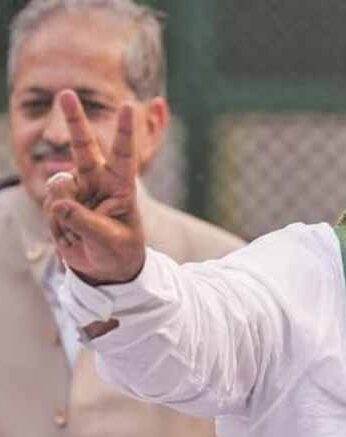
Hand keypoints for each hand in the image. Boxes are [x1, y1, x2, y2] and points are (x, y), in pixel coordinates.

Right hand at [44, 90, 145, 284]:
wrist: (105, 268)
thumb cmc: (119, 251)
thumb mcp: (109, 240)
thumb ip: (85, 221)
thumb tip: (59, 202)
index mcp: (121, 184)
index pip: (124, 153)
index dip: (125, 130)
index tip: (129, 105)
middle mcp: (98, 180)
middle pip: (82, 147)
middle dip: (73, 120)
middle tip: (66, 93)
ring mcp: (77, 190)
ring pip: (58, 189)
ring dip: (65, 214)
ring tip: (81, 232)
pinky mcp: (60, 203)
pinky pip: (50, 208)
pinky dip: (58, 226)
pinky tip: (71, 235)